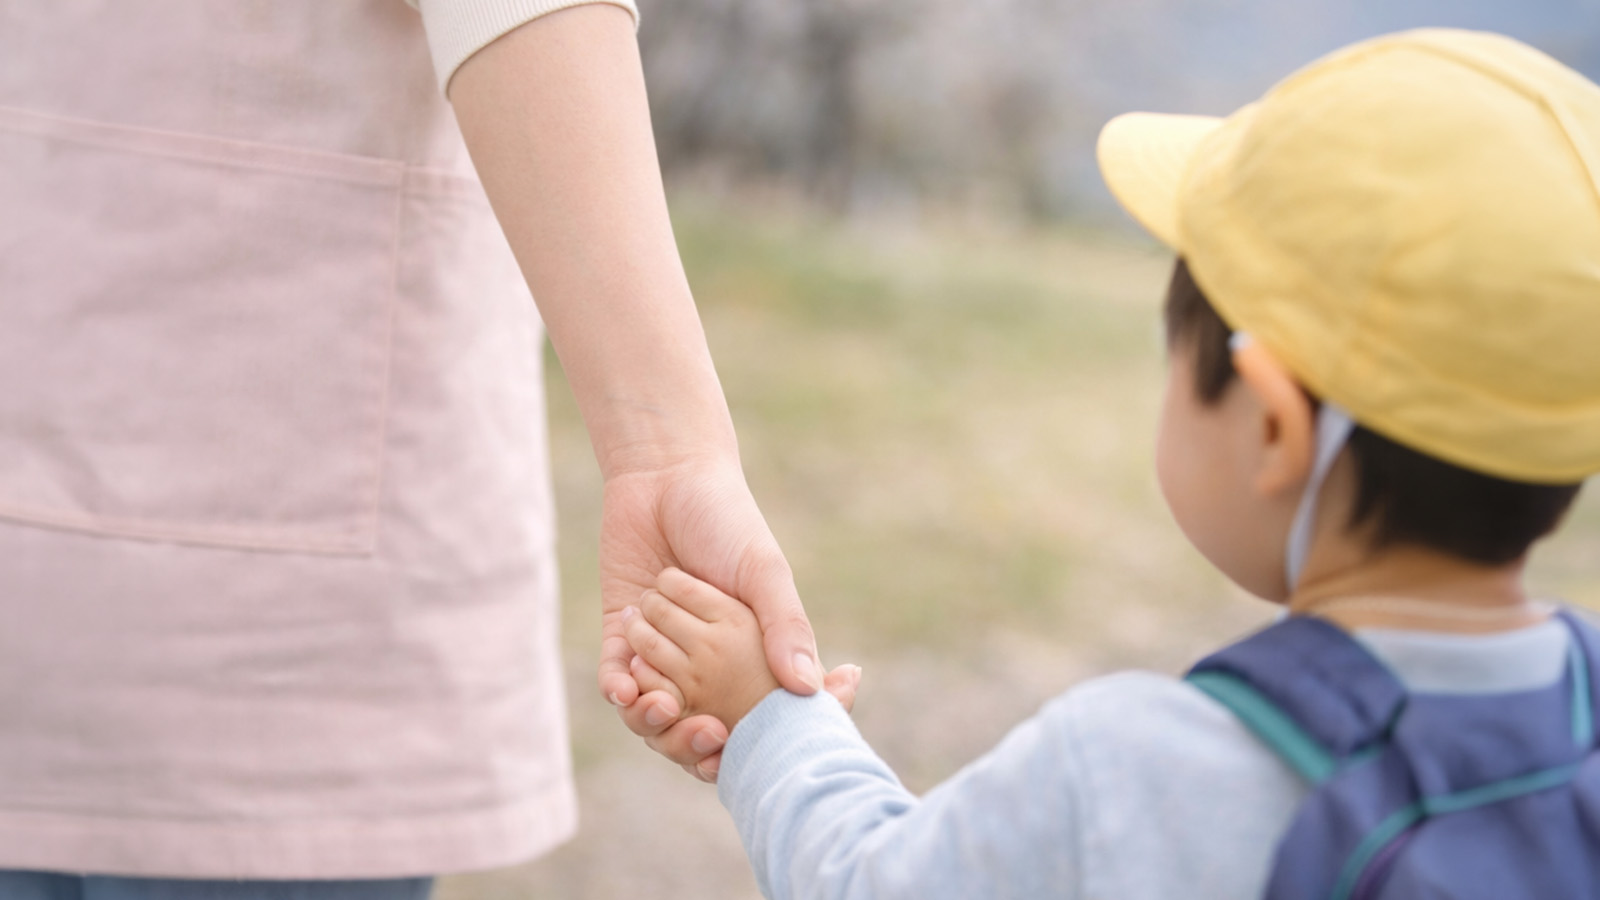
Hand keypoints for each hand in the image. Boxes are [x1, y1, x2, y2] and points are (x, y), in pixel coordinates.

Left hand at [598, 459, 854, 779]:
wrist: (666, 476)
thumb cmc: (728, 520)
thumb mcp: (765, 572)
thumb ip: (786, 626)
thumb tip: (807, 688)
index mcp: (749, 653)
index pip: (753, 716)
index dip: (751, 745)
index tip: (744, 748)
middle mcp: (706, 661)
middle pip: (699, 728)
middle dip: (695, 745)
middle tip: (705, 738)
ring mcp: (662, 650)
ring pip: (654, 713)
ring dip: (654, 723)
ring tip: (663, 707)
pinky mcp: (620, 634)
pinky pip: (617, 678)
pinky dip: (620, 691)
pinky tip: (626, 689)